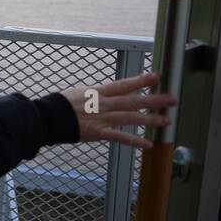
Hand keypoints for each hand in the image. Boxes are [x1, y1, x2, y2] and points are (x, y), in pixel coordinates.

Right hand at [61, 72, 176, 149]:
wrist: (49, 117)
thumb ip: (97, 93)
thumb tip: (108, 93)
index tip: (157, 77)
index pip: (124, 85)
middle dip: (154, 100)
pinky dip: (134, 141)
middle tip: (172, 99)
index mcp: (99, 92)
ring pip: (131, 118)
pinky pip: (120, 137)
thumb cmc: (62, 104)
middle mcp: (104, 104)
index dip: (141, 80)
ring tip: (167, 121)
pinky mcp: (99, 133)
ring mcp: (103, 119)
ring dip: (150, 120)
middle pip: (133, 101)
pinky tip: (147, 144)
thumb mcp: (81, 92)